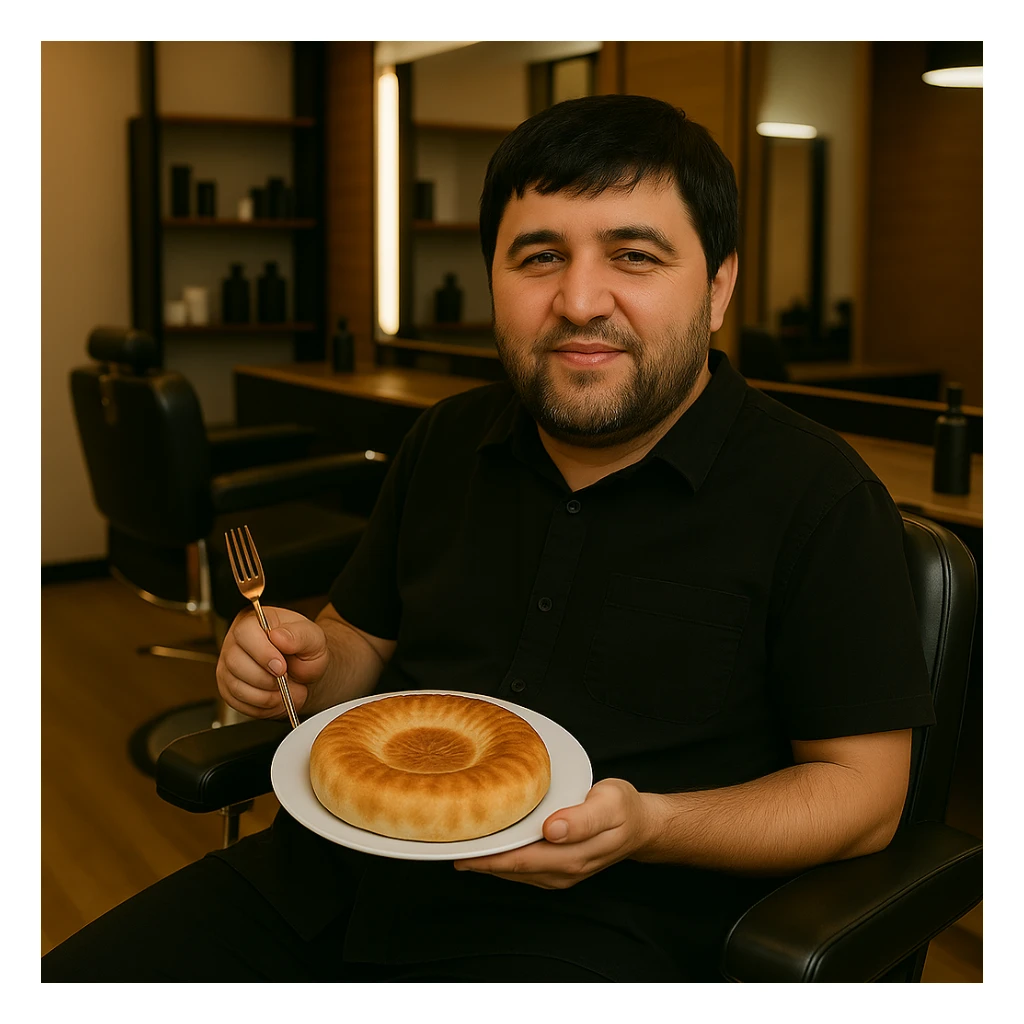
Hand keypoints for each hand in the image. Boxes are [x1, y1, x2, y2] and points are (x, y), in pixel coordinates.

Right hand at [216, 606, 329, 719]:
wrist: (305, 670)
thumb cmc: (305, 649)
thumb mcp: (313, 638)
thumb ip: (299, 635)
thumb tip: (278, 636)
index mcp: (254, 621)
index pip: (245, 633)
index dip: (263, 653)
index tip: (282, 667)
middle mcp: (235, 642)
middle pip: (236, 663)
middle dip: (266, 679)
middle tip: (286, 680)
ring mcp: (228, 666)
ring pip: (236, 686)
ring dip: (266, 695)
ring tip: (285, 691)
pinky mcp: (228, 688)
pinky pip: (237, 703)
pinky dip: (261, 706)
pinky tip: (275, 698)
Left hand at [454, 778, 655, 888]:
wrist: (641, 825)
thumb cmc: (623, 809)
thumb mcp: (609, 804)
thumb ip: (583, 819)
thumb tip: (553, 829)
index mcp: (571, 856)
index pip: (518, 860)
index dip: (487, 858)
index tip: (459, 849)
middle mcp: (561, 872)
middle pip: (510, 869)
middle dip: (479, 860)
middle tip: (447, 844)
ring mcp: (558, 874)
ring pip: (514, 871)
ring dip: (488, 861)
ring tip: (461, 845)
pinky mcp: (557, 869)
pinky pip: (522, 868)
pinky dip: (502, 859)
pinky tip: (489, 847)